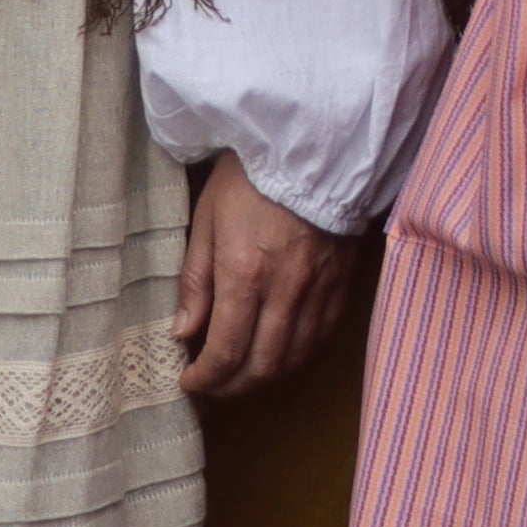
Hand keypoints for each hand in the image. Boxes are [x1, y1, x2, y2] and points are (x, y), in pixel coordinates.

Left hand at [175, 158, 357, 397]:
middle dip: (232, 386)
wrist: (311, 139)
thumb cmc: (250, 174)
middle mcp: (286, 290)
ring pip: (295, 357)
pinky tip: (281, 349)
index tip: (189, 382)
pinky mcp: (343, 280)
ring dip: (265, 376)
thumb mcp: (206, 218)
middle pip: (262, 366)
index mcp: (245, 274)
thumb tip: (183, 331)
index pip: (225, 352)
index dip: (205, 379)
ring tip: (243, 371)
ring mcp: (320, 287)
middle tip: (212, 385)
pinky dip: (299, 353)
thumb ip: (195, 280)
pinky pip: (323, 335)